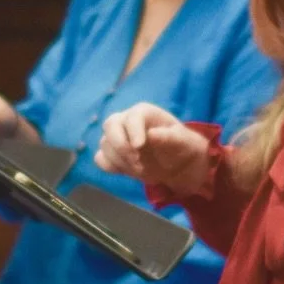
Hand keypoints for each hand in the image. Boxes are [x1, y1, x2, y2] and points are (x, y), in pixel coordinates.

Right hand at [95, 103, 210, 194]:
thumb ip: (169, 138)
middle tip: (137, 163)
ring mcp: (117, 137)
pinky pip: (100, 158)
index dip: (133, 131)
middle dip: (121, 146)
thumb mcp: (183, 142)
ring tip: (142, 170)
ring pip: (105, 144)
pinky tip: (128, 171)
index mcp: (144, 112)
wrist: (177, 164)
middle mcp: (126, 121)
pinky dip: (111, 166)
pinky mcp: (112, 154)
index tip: (139, 147)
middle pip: (110, 125)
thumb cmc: (181, 146)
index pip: (132, 117)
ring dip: (121, 161)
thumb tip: (151, 134)